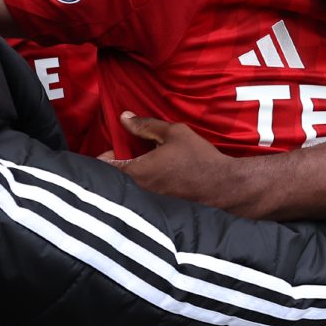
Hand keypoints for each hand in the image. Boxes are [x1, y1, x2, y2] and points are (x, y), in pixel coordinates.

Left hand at [102, 112, 252, 214]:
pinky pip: (143, 194)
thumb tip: (124, 117)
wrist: (223, 186)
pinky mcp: (161, 207)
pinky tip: (157, 175)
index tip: (109, 150)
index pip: (106, 167)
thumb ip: (145, 125)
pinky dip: (144, 185)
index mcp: (137, 172)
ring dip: (131, 177)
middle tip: (126, 154)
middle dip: (117, 167)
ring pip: (130, 188)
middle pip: (116, 179)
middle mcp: (139, 190)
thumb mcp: (173, 133)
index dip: (103, 158)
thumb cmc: (198, 158)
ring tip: (143, 164)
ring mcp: (150, 201)